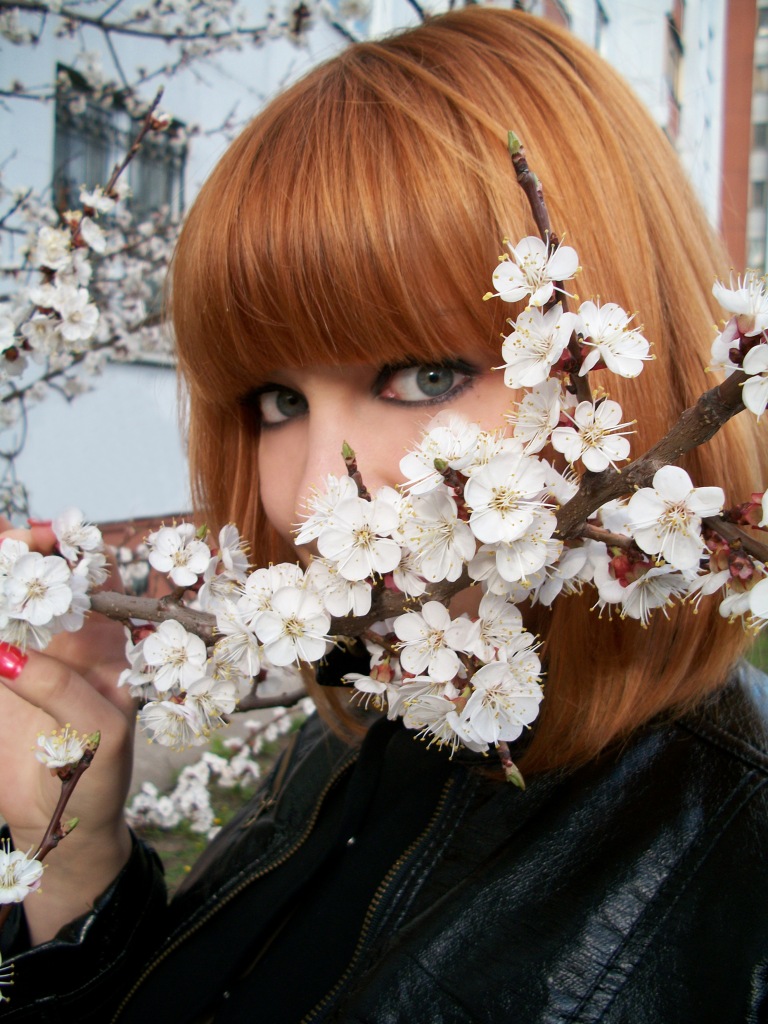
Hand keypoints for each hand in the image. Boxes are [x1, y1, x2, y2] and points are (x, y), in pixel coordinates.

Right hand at [0, 519, 135, 943]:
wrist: (63, 825)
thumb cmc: (98, 775)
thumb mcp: (99, 735)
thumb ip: (62, 690)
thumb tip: (6, 656)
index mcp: (97, 639)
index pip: (82, 574)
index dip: (62, 549)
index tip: (42, 537)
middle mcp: (55, 637)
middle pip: (29, 577)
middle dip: (10, 553)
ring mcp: (17, 654)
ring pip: (2, 605)